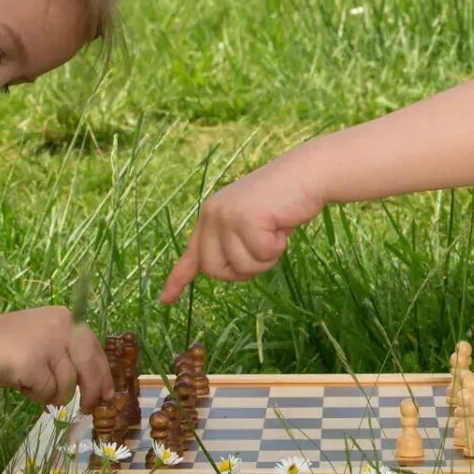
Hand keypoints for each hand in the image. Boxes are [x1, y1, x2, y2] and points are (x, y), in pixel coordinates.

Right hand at [0, 304, 112, 408]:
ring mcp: (48, 343)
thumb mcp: (44, 341)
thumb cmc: (7, 347)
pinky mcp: (34, 362)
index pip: (95, 349)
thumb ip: (68, 356)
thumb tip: (97, 388)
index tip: (109, 395)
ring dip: (51, 395)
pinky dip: (35, 395)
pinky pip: (47, 392)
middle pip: (89, 368)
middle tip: (88, 410)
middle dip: (91, 393)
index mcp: (67, 319)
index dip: (104, 375)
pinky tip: (21, 384)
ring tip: (31, 385)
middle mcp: (62, 326)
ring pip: (67, 386)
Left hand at [159, 159, 324, 303]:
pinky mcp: (246, 219)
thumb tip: (215, 267)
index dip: (178, 279)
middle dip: (241, 270)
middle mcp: (213, 214)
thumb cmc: (283, 200)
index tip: (166, 300)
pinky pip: (262, 255)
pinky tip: (282, 225)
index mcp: (210, 215)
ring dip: (265, 258)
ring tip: (275, 231)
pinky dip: (277, 247)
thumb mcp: (250, 221)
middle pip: (215, 269)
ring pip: (241, 266)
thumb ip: (230, 241)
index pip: (191, 254)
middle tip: (262, 250)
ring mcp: (227, 216)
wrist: (307, 173)